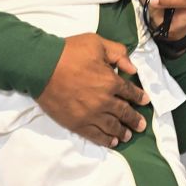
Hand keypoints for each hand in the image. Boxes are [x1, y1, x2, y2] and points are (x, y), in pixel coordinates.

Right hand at [35, 34, 149, 147]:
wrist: (41, 67)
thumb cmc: (68, 52)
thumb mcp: (95, 42)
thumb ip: (117, 52)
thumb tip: (132, 69)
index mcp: (111, 81)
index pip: (130, 92)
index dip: (139, 97)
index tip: (144, 101)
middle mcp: (105, 101)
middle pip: (124, 113)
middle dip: (134, 119)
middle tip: (141, 125)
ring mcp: (91, 115)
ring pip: (112, 127)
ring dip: (122, 132)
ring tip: (127, 135)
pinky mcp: (77, 123)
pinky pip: (95, 135)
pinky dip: (106, 140)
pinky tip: (112, 142)